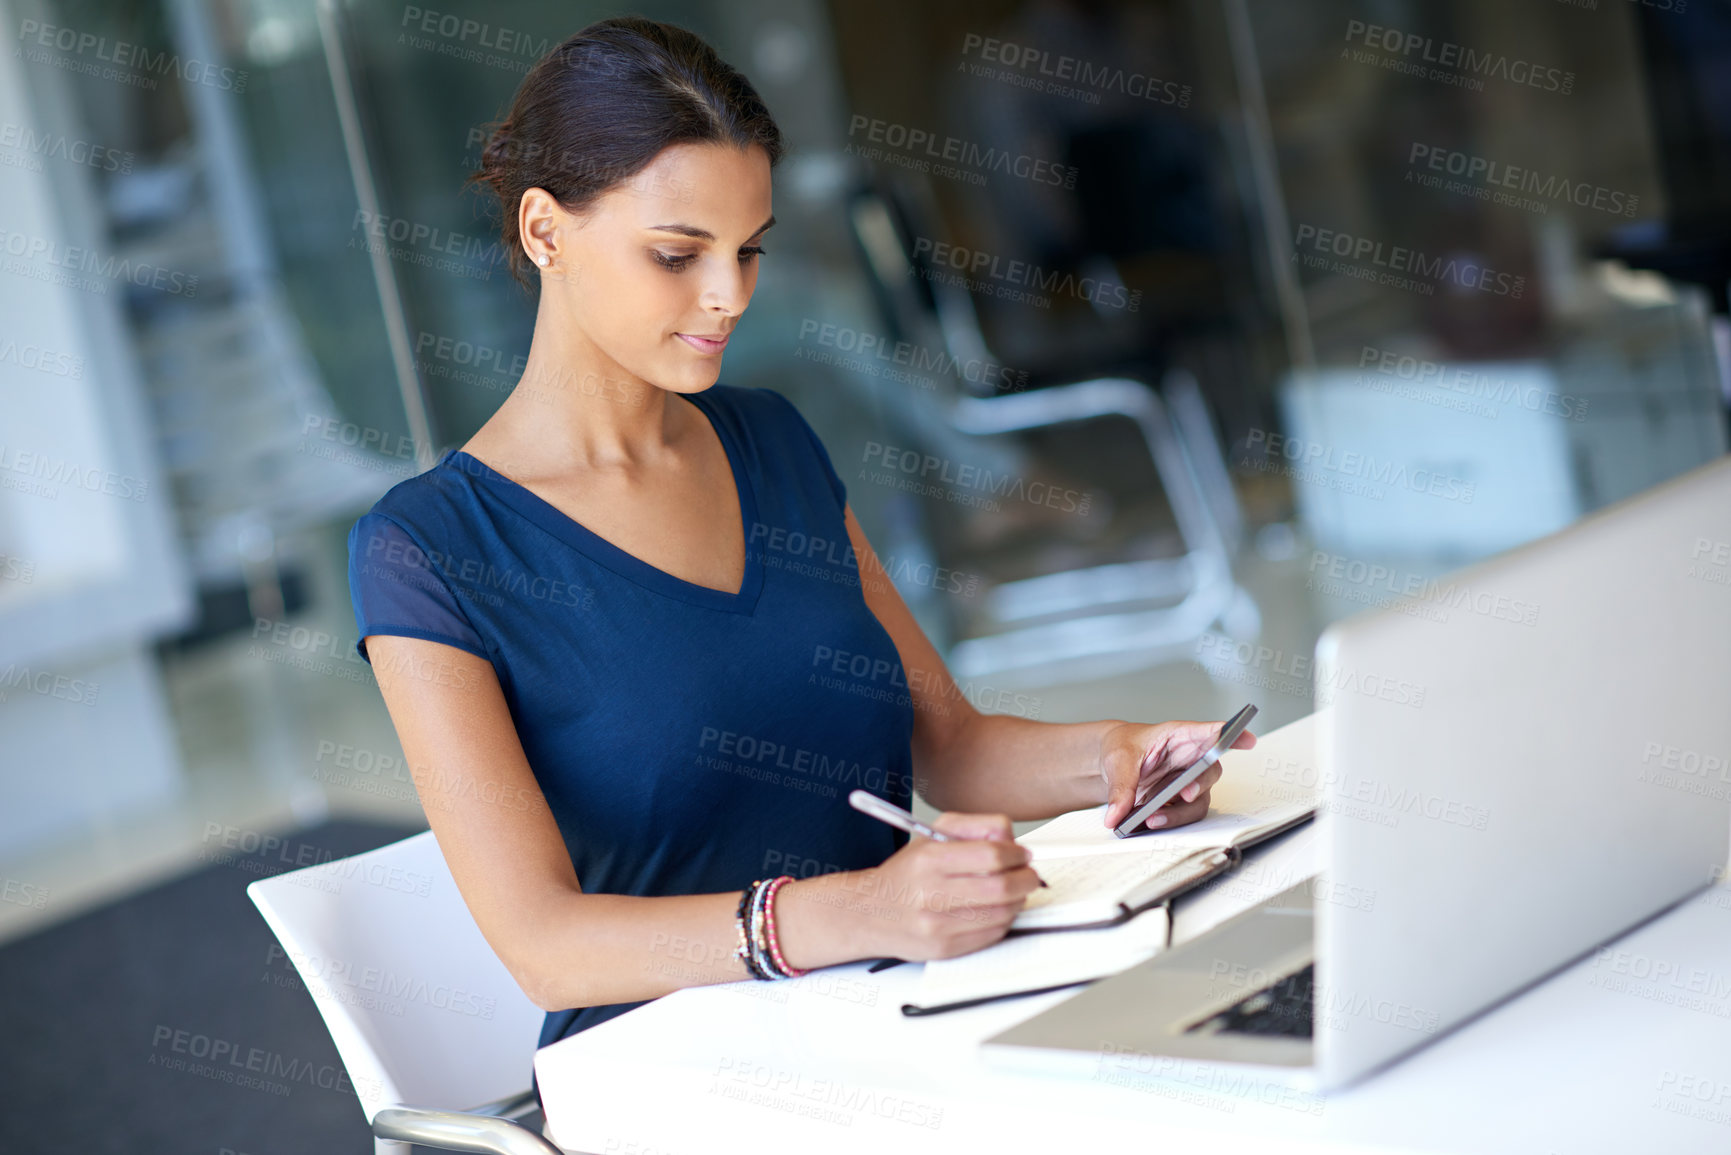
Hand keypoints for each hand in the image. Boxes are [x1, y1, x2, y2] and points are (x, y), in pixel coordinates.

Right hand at [846, 811, 1041, 960]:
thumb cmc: (907, 873)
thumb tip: (1010, 839)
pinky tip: (995, 910)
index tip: (1022, 855)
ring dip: (1018, 901)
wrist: (870, 911)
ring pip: (1002, 913)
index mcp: (928, 859)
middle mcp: (930, 894)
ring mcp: (937, 925)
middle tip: (1028, 875)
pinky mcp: (944, 949)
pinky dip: (1003, 920)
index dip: (1016, 854)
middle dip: (1026, 879)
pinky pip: (992, 935)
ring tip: (1012, 891)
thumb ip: (974, 827)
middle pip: (1002, 887)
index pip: (991, 855)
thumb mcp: (932, 834)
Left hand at [1097, 719, 1257, 832]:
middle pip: (1209, 771)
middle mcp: (1190, 760)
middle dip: (1201, 784)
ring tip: (1152, 819)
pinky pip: (1183, 816)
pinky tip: (1147, 824)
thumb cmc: (1121, 748)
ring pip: (1198, 801)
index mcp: (1179, 737)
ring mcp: (1187, 782)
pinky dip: (1168, 822)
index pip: (1209, 733)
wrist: (1110, 763)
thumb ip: (1121, 786)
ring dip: (1178, 813)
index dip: (1232, 735)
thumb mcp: (1118, 759)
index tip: (1247, 739)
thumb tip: (1116, 814)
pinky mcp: (1178, 802)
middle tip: (1186, 793)